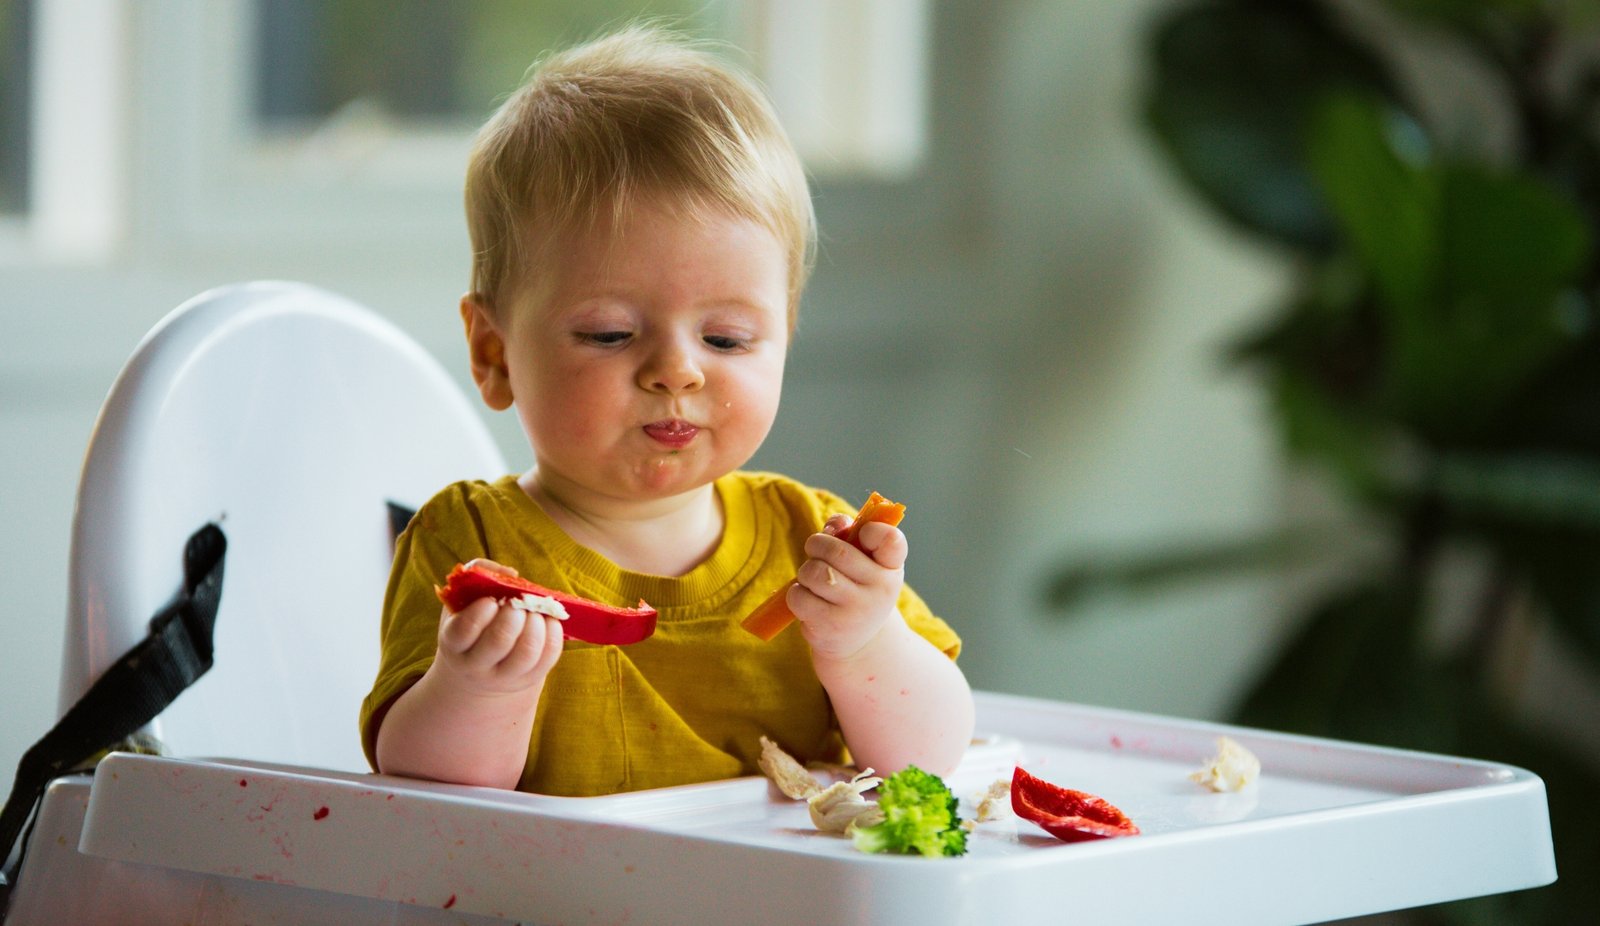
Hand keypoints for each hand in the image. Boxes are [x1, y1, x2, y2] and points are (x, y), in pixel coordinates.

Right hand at [433, 558, 562, 694]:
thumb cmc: (471, 621)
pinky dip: (553, 633)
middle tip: (516, 604)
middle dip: (514, 614)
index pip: (463, 631)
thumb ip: (479, 574)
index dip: (480, 612)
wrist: (477, 669)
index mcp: (453, 643)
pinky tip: (547, 620)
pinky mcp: (528, 679)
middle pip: (499, 641)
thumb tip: (510, 572)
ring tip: (534, 611)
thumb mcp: (463, 599)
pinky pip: (548, 656)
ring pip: (527, 652)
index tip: (491, 601)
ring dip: (536, 623)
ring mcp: (503, 676)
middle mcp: (475, 666)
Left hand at [788, 516, 907, 660]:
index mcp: (892, 567)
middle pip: (836, 551)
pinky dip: (796, 593)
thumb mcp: (864, 563)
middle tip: (815, 550)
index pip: (891, 540)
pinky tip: (808, 599)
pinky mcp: (832, 627)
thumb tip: (836, 524)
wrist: (858, 644)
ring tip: (812, 579)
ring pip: (814, 572)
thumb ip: (850, 534)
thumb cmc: (857, 591)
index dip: (872, 530)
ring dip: (805, 571)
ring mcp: (857, 611)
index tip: (861, 535)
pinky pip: (799, 596)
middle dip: (816, 544)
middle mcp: (881, 589)